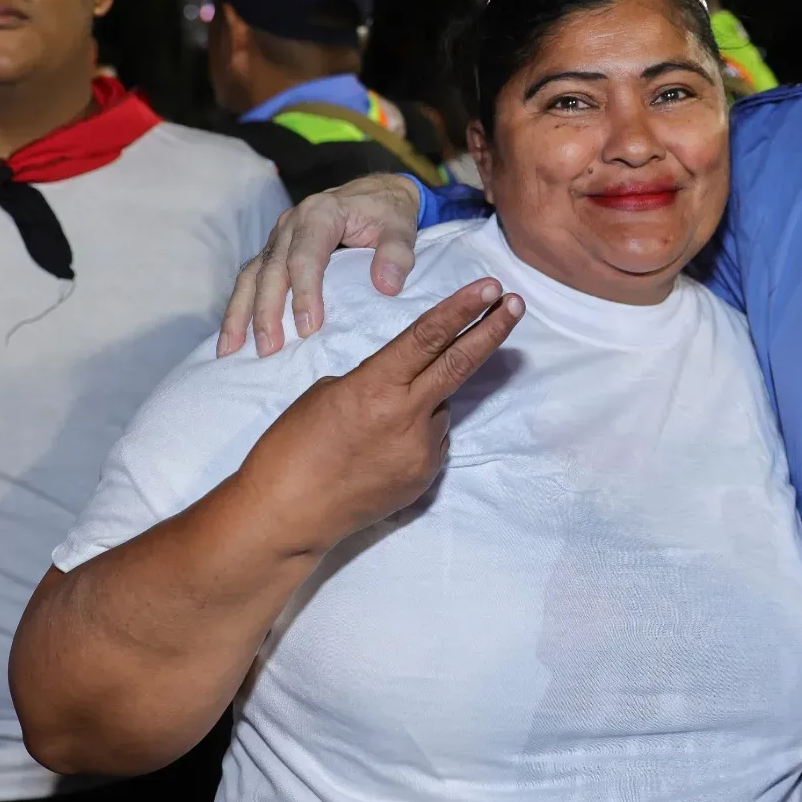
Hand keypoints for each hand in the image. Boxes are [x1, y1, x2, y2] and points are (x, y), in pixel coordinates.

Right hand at [220, 173, 422, 357]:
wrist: (375, 194)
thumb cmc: (388, 213)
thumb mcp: (401, 228)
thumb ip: (397, 254)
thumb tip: (385, 287)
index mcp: (321, 214)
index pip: (305, 257)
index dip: (305, 294)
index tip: (309, 328)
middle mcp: (292, 223)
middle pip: (272, 270)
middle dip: (267, 311)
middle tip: (269, 348)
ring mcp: (279, 236)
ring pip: (252, 275)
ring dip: (241, 313)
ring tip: (231, 349)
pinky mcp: (274, 249)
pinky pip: (251, 278)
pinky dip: (240, 306)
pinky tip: (233, 335)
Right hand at [234, 278, 523, 554]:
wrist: (286, 514)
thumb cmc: (292, 446)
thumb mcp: (329, 394)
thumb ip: (379, 382)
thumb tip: (413, 386)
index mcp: (374, 387)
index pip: (428, 337)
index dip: (463, 309)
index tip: (491, 287)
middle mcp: (406, 416)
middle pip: (461, 364)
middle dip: (492, 330)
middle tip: (516, 303)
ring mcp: (421, 450)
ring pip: (439, 408)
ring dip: (423, 404)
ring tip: (373, 429)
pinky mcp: (424, 477)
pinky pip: (430, 441)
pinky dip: (415, 436)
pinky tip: (378, 452)